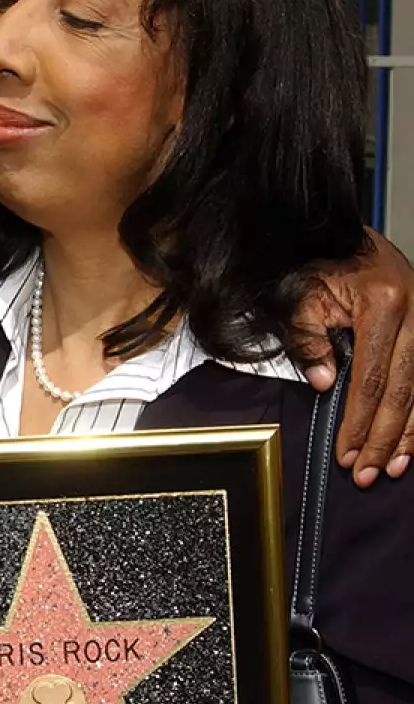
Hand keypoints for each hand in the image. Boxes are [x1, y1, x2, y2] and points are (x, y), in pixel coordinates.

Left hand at [299, 229, 413, 485]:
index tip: (346, 453)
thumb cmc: (319, 261)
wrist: (340, 231)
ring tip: (391, 467)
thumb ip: (309, 341)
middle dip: (382, 438)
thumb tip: (326, 384)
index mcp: (383, 303)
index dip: (358, 421)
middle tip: (366, 473)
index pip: (371, 379)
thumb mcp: (301, 296)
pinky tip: (410, 441)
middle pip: (402, 390)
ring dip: (407, 433)